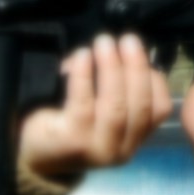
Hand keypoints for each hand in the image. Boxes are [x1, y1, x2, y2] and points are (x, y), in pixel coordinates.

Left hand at [18, 33, 171, 178]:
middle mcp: (123, 149)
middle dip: (136, 67)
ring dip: (112, 69)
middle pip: (140, 105)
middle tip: (127, 39)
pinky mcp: (73, 142)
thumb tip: (117, 49)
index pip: (159, 109)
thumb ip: (116, 86)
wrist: (34, 155)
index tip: (142, 53)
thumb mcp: (100, 109)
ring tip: (104, 43)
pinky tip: (82, 56)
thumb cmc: (69, 124)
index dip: (154, 78)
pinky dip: (84, 76)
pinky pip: (83, 105)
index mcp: (134, 138)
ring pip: (115, 106)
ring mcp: (99, 148)